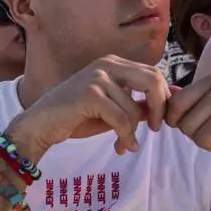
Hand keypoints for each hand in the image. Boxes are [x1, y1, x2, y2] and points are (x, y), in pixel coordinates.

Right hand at [8, 55, 169, 159]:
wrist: (40, 125)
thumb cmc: (75, 117)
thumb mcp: (113, 109)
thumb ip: (137, 104)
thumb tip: (170, 104)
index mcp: (113, 63)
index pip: (153, 74)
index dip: (163, 98)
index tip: (160, 119)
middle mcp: (107, 65)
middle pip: (152, 81)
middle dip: (160, 108)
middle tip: (156, 128)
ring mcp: (97, 78)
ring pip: (134, 108)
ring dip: (133, 132)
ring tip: (125, 145)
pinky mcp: (90, 94)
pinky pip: (121, 119)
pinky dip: (125, 137)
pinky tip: (122, 147)